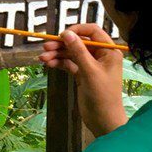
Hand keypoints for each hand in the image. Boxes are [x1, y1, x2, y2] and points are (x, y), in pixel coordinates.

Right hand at [40, 22, 127, 138]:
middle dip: (62, 44)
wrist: (103, 120)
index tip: (62, 35)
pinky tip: (49, 64)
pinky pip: (69, 64)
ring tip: (43, 58)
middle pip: (79, 43)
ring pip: (72, 54)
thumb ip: (78, 51)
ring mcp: (91, 65)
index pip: (93, 32)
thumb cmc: (102, 95)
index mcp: (109, 51)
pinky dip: (59, 63)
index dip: (77, 31)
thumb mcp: (90, 71)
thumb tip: (67, 33)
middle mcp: (100, 55)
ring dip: (57, 54)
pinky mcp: (82, 75)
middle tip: (46, 46)